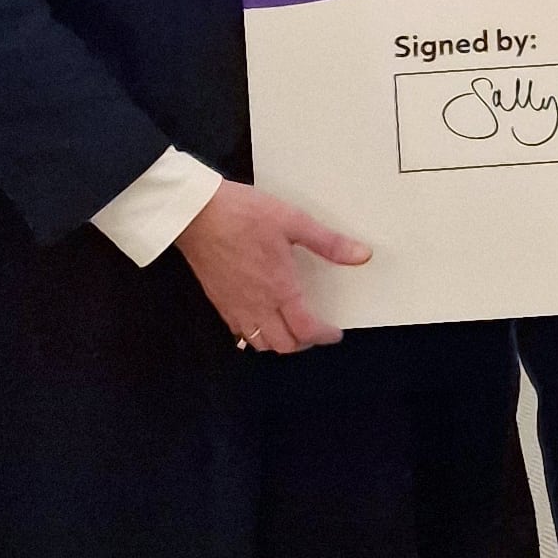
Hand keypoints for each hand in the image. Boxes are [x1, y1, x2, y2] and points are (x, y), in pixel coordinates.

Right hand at [176, 181, 367, 351]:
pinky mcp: (218, 300)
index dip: (324, 336)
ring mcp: (234, 306)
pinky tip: (261, 318)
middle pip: (283, 345)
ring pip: (258, 342)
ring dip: (278, 341)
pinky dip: (254, 334)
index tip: (335, 333)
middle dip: (303, 343)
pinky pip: (238, 331)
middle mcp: (256, 304)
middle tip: (316, 330)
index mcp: (279, 289)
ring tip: (291, 327)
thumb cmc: (244, 215)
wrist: (196, 213)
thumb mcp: (293, 221)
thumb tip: (361, 255)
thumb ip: (328, 243)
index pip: (306, 329)